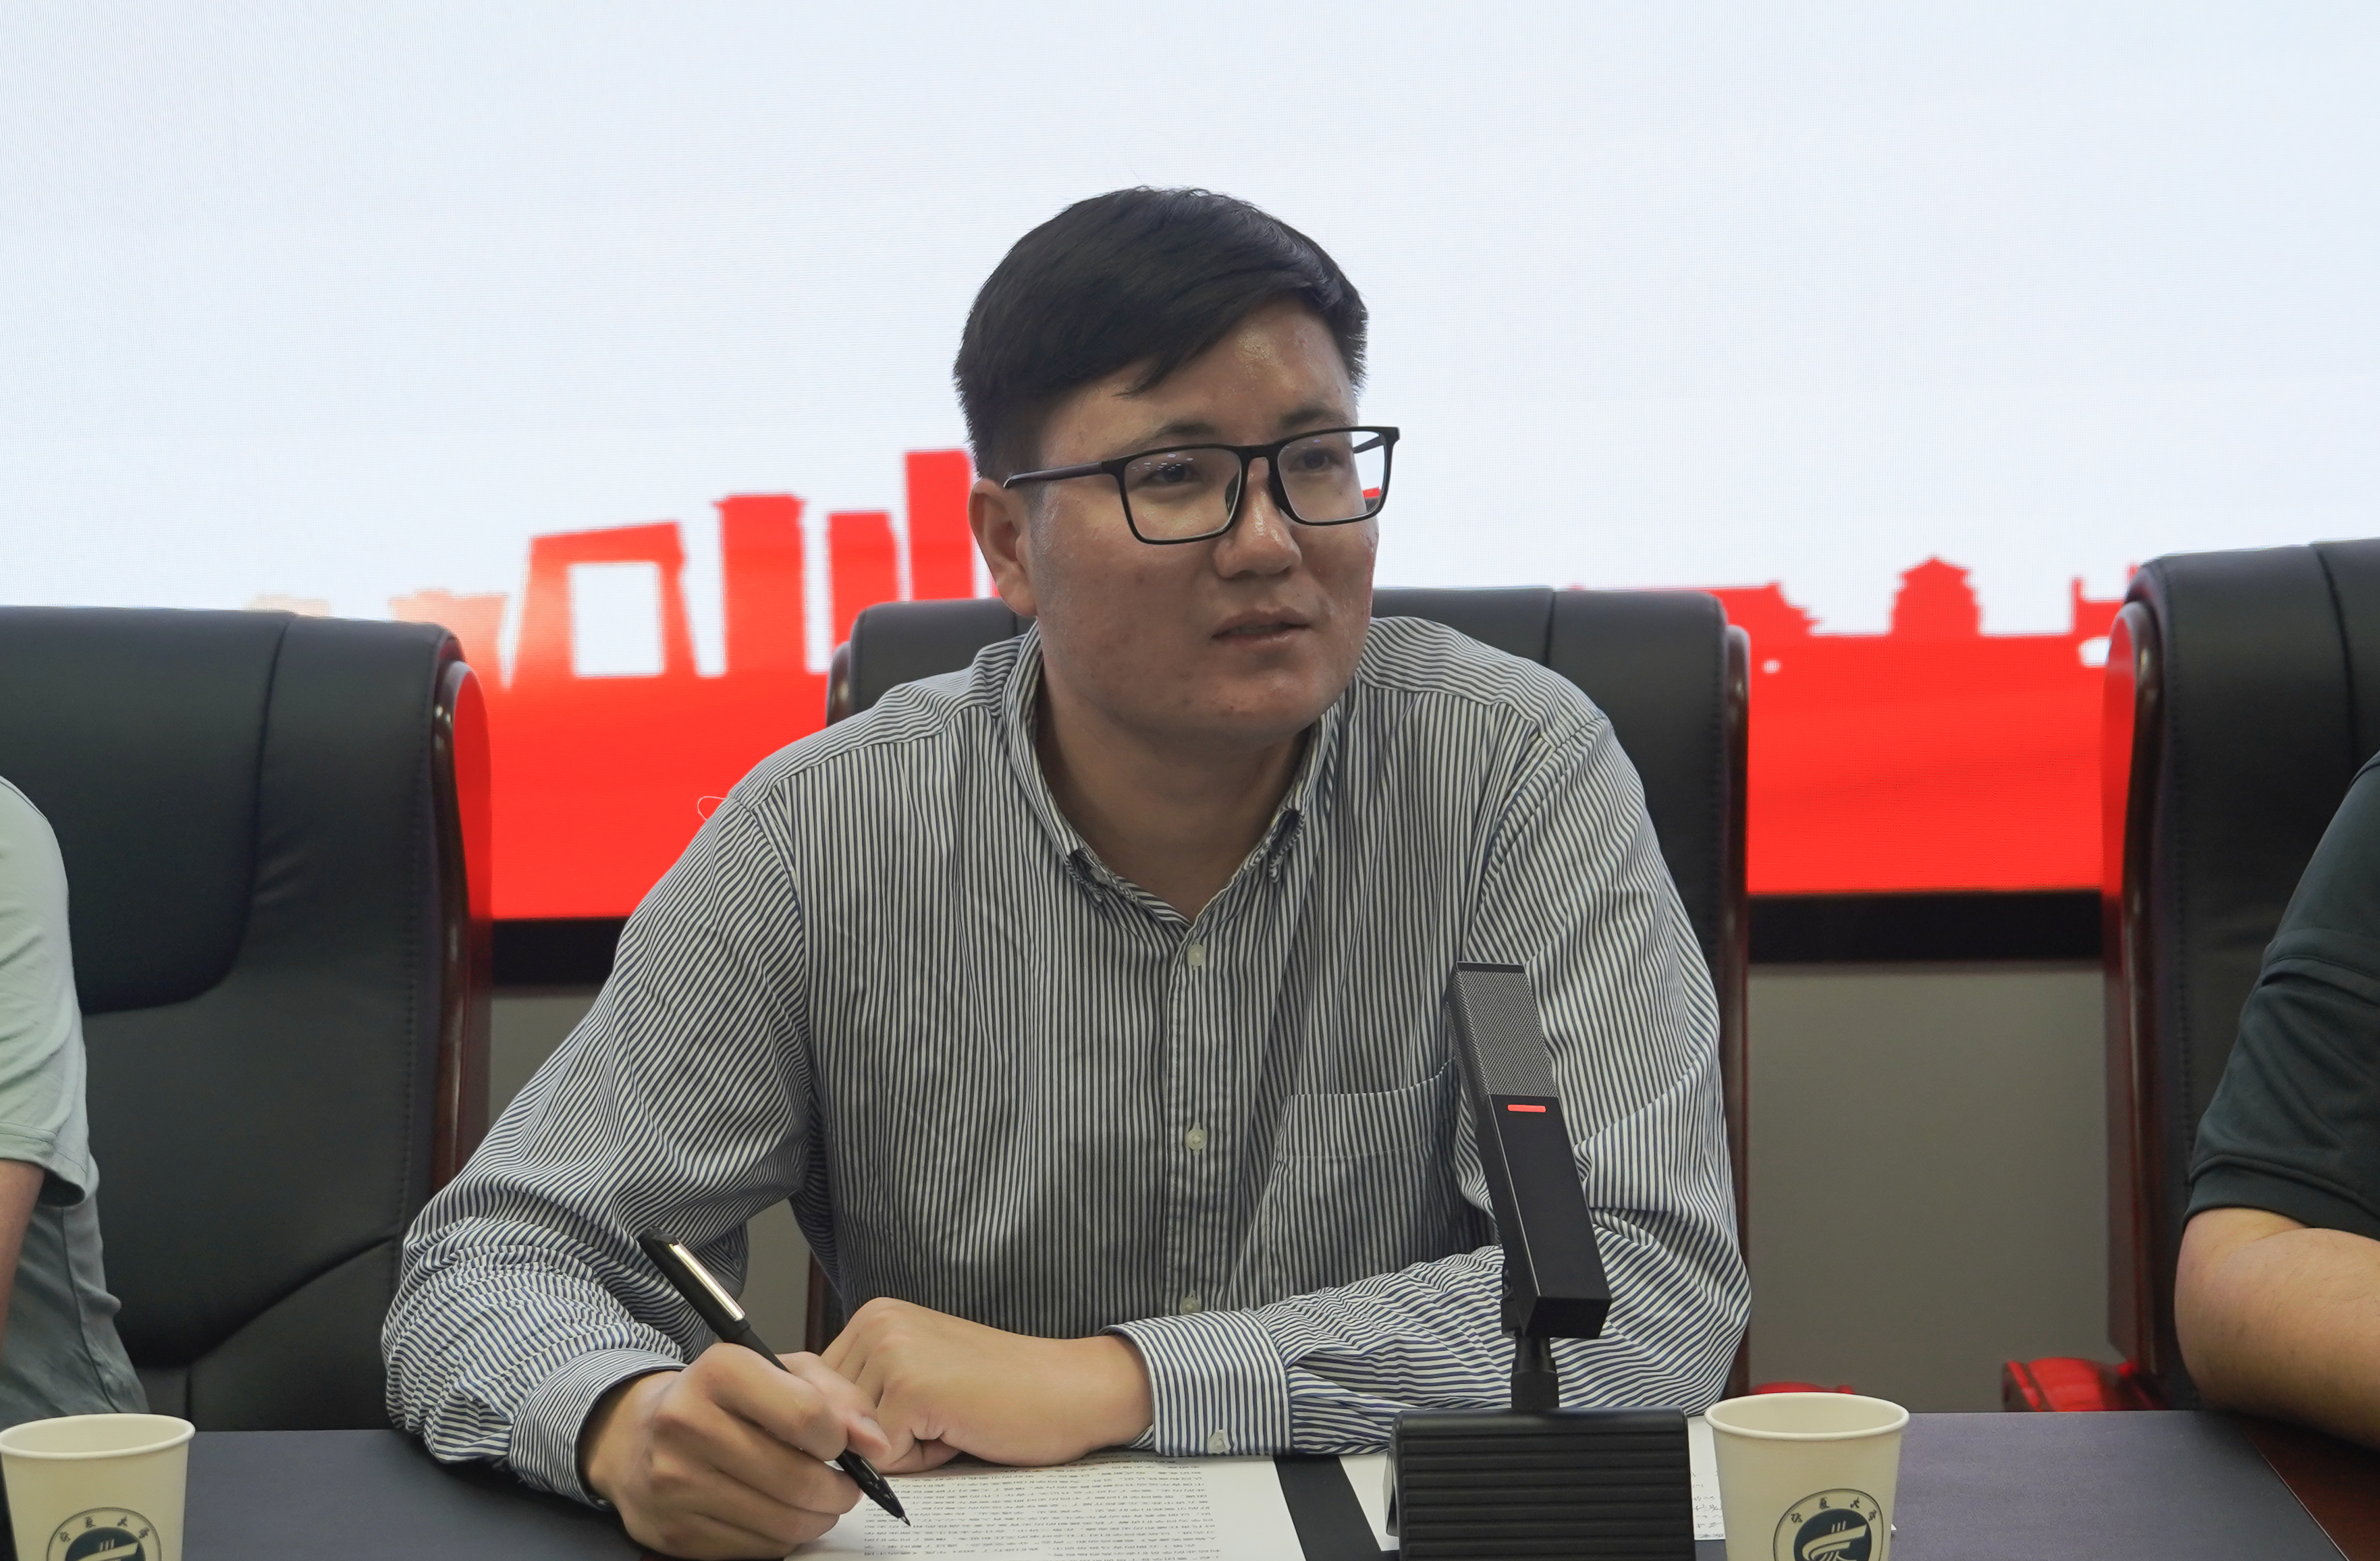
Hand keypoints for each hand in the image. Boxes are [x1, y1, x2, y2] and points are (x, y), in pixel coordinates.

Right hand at [579, 1345, 893, 1558]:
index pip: (806, 1416)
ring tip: (817, 1500)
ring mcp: (674, 1483)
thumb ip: (838, 1396)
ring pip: (783, 1522)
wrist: (637, 1434)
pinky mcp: (673, 1532)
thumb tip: (874, 1444)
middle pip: (798, 1479)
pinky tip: (777, 1513)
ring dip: (817, 1518)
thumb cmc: (723, 1398)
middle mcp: (686, 1424)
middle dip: (840, 1490)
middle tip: (844, 1485)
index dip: (839, 1437)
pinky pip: (757, 1549)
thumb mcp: (781, 1371)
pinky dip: (782, 1537)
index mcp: (719, 1372)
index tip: (840, 1442)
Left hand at [823, 1298, 1153, 1470]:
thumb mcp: (913, 1386)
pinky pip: (882, 1457)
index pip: (814, 1394)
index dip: (862, 1422)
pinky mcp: (912, 1386)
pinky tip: (959, 1428)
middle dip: (878, 1436)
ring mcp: (893, 1350)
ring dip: (900, 1449)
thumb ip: (853, 1398)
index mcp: (874, 1316)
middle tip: (942, 1411)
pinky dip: (921, 1460)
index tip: (919, 1405)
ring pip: (853, 1440)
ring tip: (951, 1418)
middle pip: (829, 1419)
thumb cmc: (1000, 1393)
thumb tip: (789, 1419)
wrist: (1071, 1389)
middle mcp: (876, 1321)